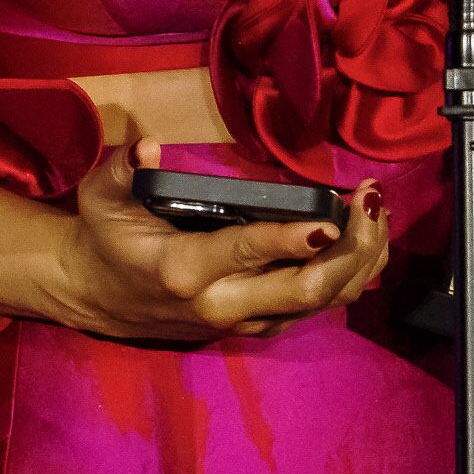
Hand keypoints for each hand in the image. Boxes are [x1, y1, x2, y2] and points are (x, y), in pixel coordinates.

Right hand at [46, 113, 392, 342]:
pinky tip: (366, 242)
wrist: (93, 295)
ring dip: (359, 262)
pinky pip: (315, 309)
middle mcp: (222, 304)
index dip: (292, 238)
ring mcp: (244, 321)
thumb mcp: (101, 198)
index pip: (247, 252)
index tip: (332, 216)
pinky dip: (348, 277)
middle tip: (372, 200)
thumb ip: (122, 170)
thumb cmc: (104, 237)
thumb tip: (148, 147)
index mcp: (185, 269)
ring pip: (320, 304)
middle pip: (305, 289)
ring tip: (379, 213)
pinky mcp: (257, 326)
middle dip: (350, 247)